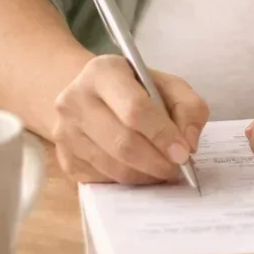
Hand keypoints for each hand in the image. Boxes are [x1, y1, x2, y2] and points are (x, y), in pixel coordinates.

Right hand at [53, 55, 209, 184]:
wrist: (89, 97)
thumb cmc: (134, 89)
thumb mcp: (167, 84)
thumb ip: (188, 107)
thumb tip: (188, 143)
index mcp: (103, 73)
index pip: (135, 108)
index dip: (162, 134)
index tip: (182, 152)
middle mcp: (75, 100)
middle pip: (122, 143)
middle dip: (156, 161)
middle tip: (176, 168)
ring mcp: (65, 132)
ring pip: (113, 167)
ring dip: (145, 175)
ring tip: (162, 170)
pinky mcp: (65, 159)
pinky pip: (102, 180)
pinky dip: (128, 181)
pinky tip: (140, 171)